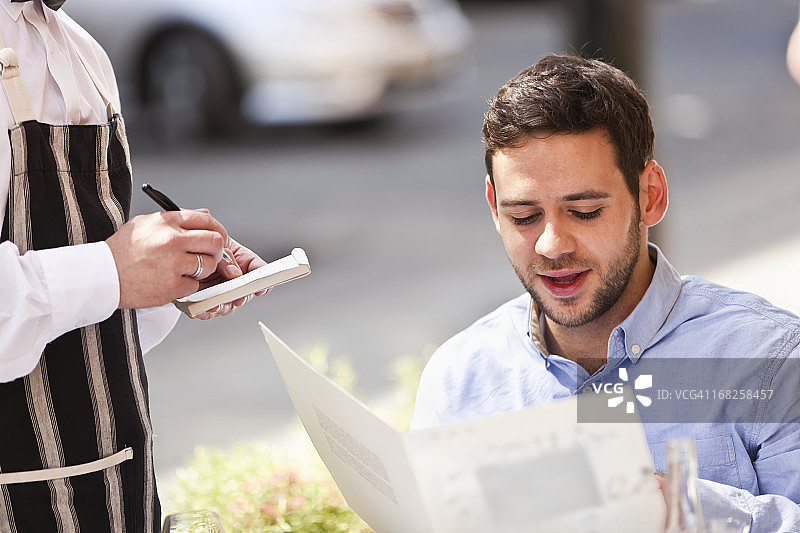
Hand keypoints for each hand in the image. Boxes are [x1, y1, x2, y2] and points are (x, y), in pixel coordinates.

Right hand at [107, 210, 228, 308]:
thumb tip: (205, 215)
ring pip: (208, 265)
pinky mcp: (172, 286)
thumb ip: (177, 219)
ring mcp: (173, 264)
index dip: (218, 229)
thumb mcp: (146, 224)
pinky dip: (187, 286)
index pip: (207, 220)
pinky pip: (195, 285)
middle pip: (215, 241)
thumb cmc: (122, 251)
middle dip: (217, 250)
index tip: (219, 237)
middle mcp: (172, 240)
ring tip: (184, 270)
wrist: (102, 276)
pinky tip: (171, 282)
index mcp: (167, 222)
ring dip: (202, 270)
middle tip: (211, 256)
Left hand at [192, 237, 268, 319]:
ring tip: (217, 304)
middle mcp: (233, 278)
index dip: (262, 279)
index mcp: (241, 261)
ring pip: (228, 305)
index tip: (262, 286)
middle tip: (238, 298)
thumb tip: (235, 273)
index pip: (257, 269)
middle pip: (245, 292)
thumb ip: (227, 258)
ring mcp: (220, 290)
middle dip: (242, 297)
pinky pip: (209, 310)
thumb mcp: (215, 245)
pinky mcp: (204, 299)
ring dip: (224, 306)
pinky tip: (205, 307)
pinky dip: (207, 311)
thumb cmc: (199, 243)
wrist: (178, 251)